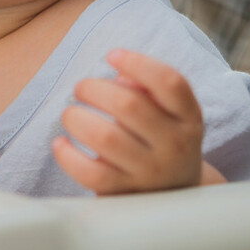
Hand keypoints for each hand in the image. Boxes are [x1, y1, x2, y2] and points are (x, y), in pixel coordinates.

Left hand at [53, 48, 220, 194]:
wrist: (173, 194)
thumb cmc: (159, 138)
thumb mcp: (167, 112)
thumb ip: (146, 89)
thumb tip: (120, 78)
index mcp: (188, 118)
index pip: (171, 83)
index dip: (138, 63)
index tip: (112, 55)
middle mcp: (175, 146)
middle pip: (129, 105)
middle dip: (93, 88)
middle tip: (81, 88)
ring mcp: (150, 172)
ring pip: (105, 137)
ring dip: (76, 117)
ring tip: (71, 114)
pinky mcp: (125, 192)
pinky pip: (90, 172)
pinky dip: (67, 155)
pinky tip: (61, 142)